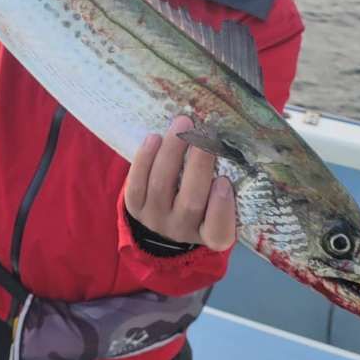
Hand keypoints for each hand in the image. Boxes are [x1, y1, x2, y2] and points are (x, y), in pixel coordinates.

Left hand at [124, 115, 235, 252]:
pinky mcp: (134, 208)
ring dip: (172, 150)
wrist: (162, 219)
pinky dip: (145, 158)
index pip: (218, 231)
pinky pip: (137, 183)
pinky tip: (155, 137)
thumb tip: (224, 140)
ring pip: (161, 186)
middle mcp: (182, 231)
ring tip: (182, 124)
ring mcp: (155, 219)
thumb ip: (223, 183)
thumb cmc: (201, 203)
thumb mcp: (216, 203)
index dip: (222, 208)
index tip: (224, 181)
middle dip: (198, 165)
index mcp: (211, 235)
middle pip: (190, 202)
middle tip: (205, 134)